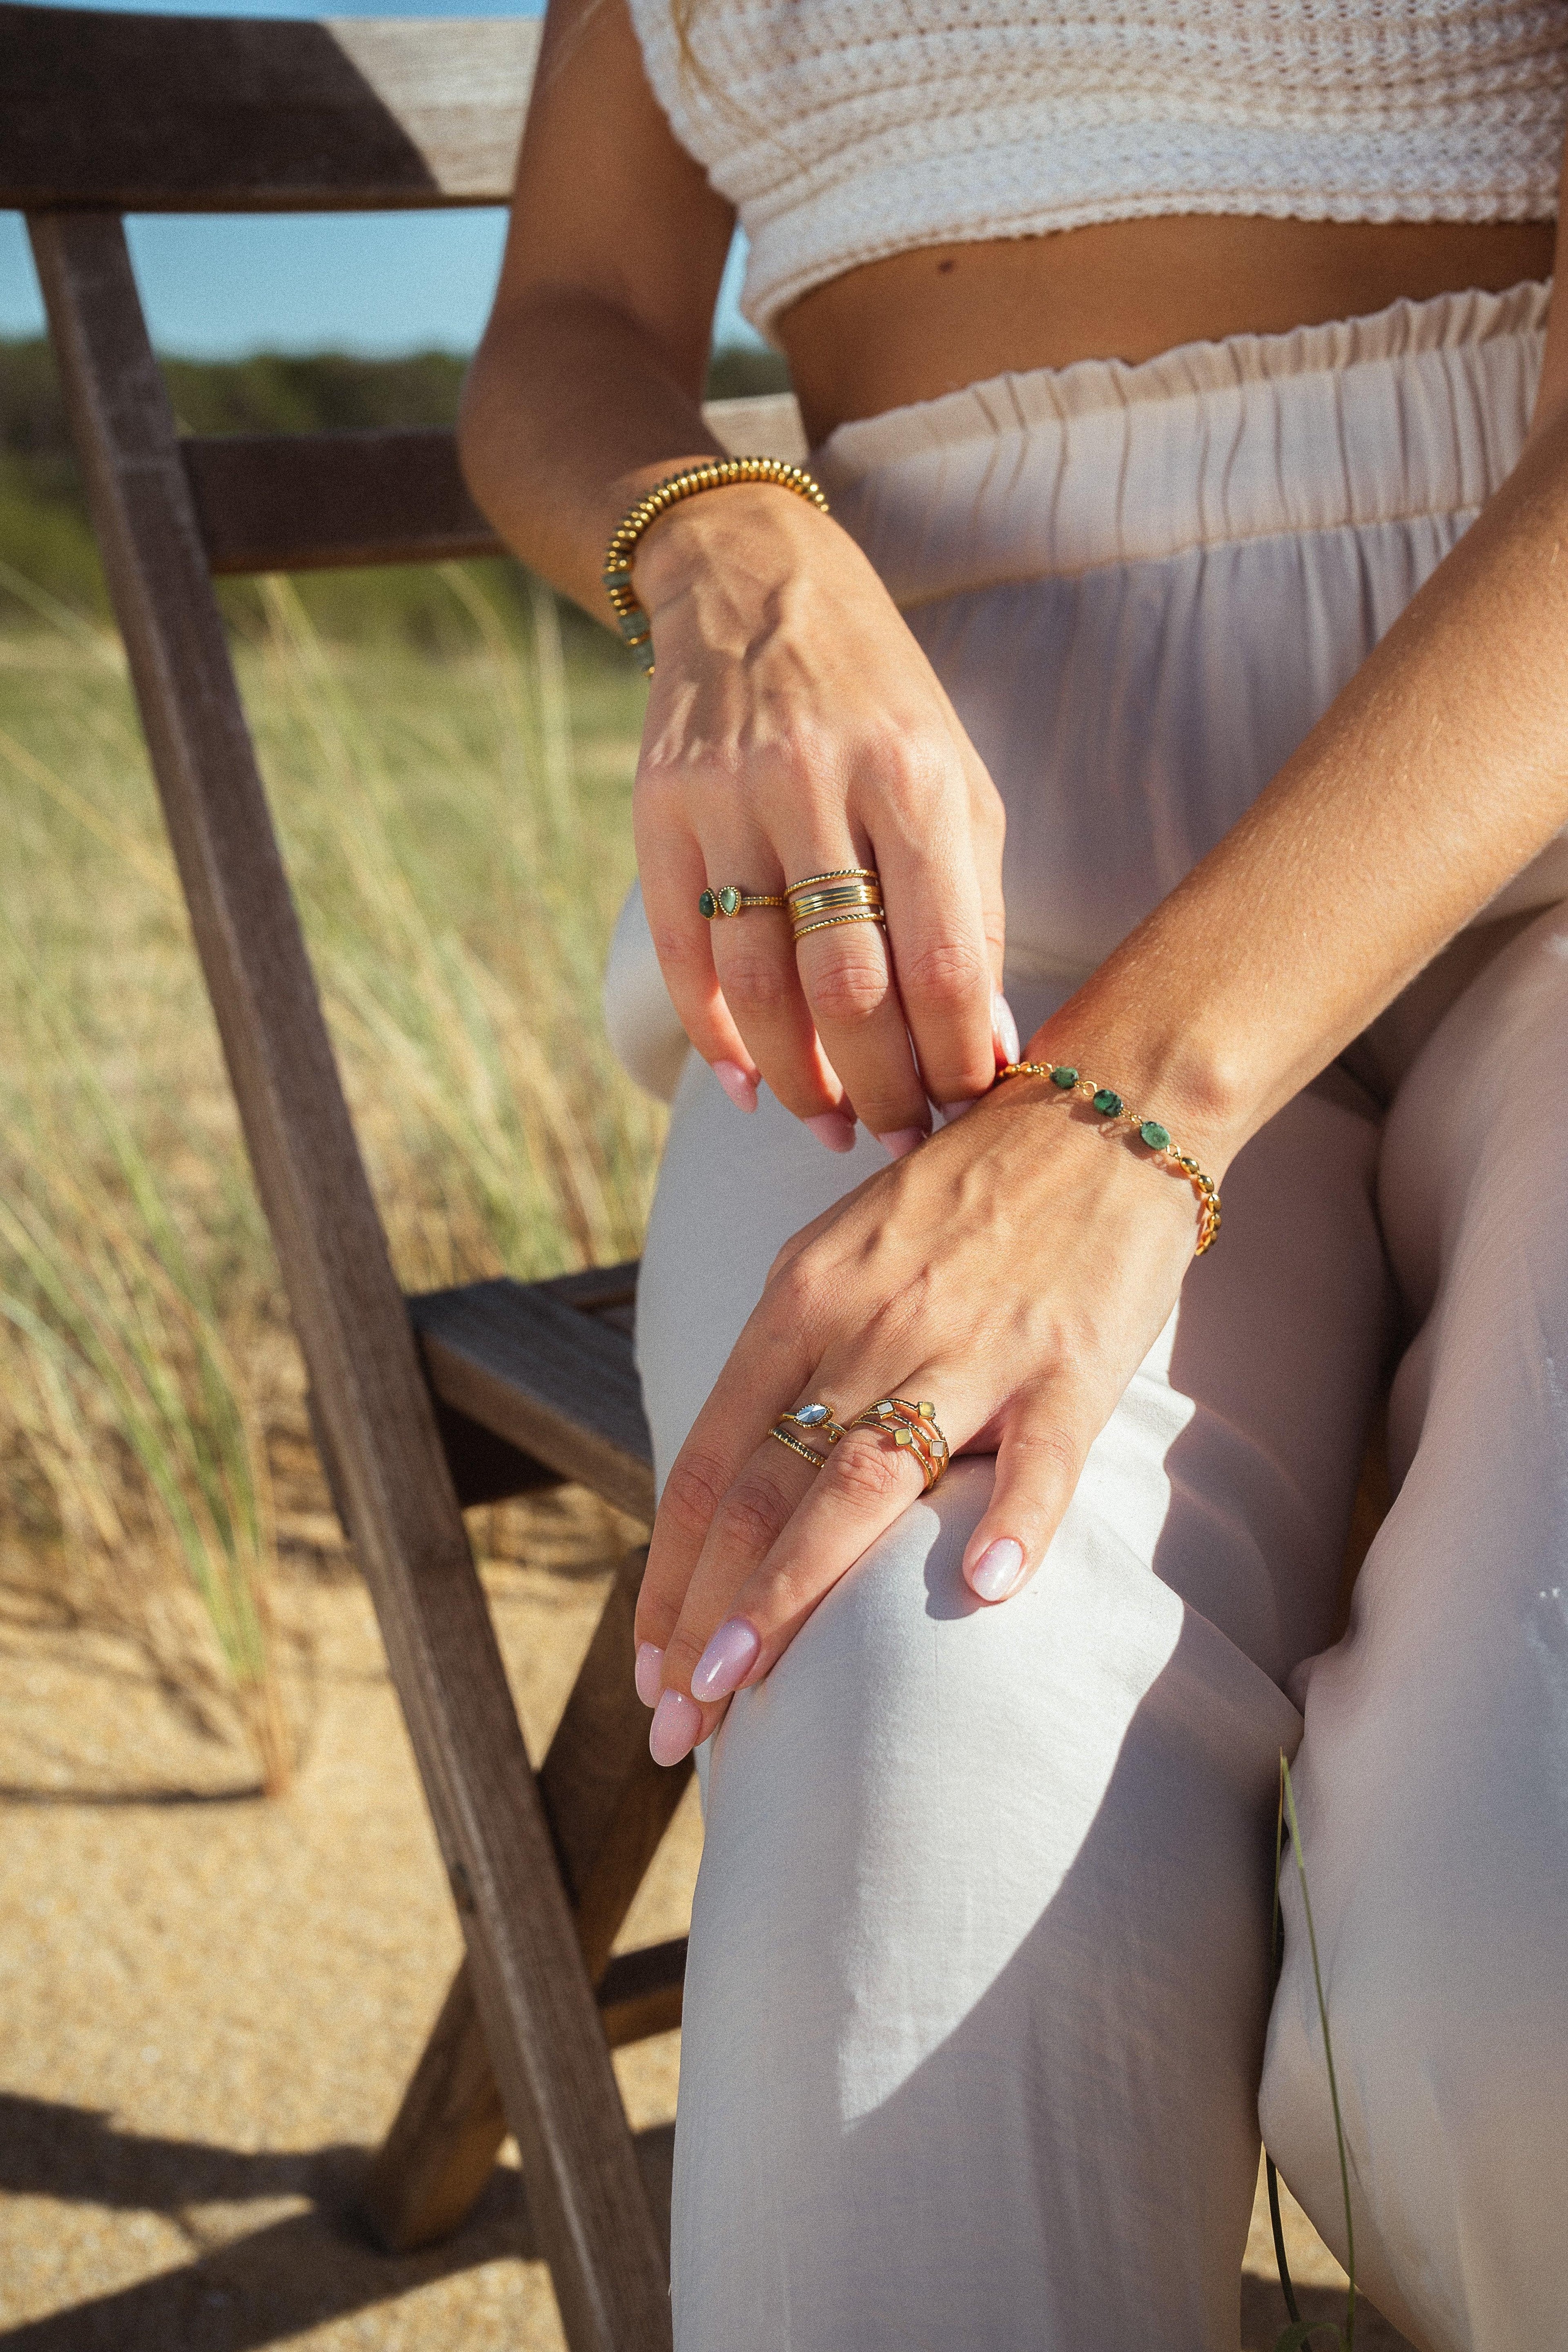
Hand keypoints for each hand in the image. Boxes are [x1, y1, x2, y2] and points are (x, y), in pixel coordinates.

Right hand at [631, 482, 1008, 1154]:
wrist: (757, 586)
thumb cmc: (884, 705)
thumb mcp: (959, 783)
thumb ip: (977, 911)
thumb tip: (987, 1045)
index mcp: (913, 779)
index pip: (942, 960)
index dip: (957, 1058)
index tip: (970, 1113)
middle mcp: (816, 786)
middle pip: (847, 989)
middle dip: (881, 1088)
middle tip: (901, 1141)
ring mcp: (727, 799)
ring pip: (759, 986)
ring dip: (799, 1080)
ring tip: (833, 1125)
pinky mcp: (658, 810)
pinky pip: (683, 954)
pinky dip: (715, 1038)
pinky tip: (750, 1085)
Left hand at [632, 1069, 1225, 1763]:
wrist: (1103, 1110)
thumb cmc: (966, 1200)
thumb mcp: (844, 1255)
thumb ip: (795, 1360)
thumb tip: (739, 1484)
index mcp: (802, 1299)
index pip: (708, 1463)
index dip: (668, 1573)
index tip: (647, 1668)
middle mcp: (869, 1325)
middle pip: (763, 1490)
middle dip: (706, 1616)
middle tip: (676, 1723)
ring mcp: (971, 1346)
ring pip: (863, 1482)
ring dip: (793, 1592)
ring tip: (742, 1687)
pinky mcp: (1071, 1363)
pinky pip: (1039, 1457)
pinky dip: (1011, 1523)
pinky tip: (981, 1592)